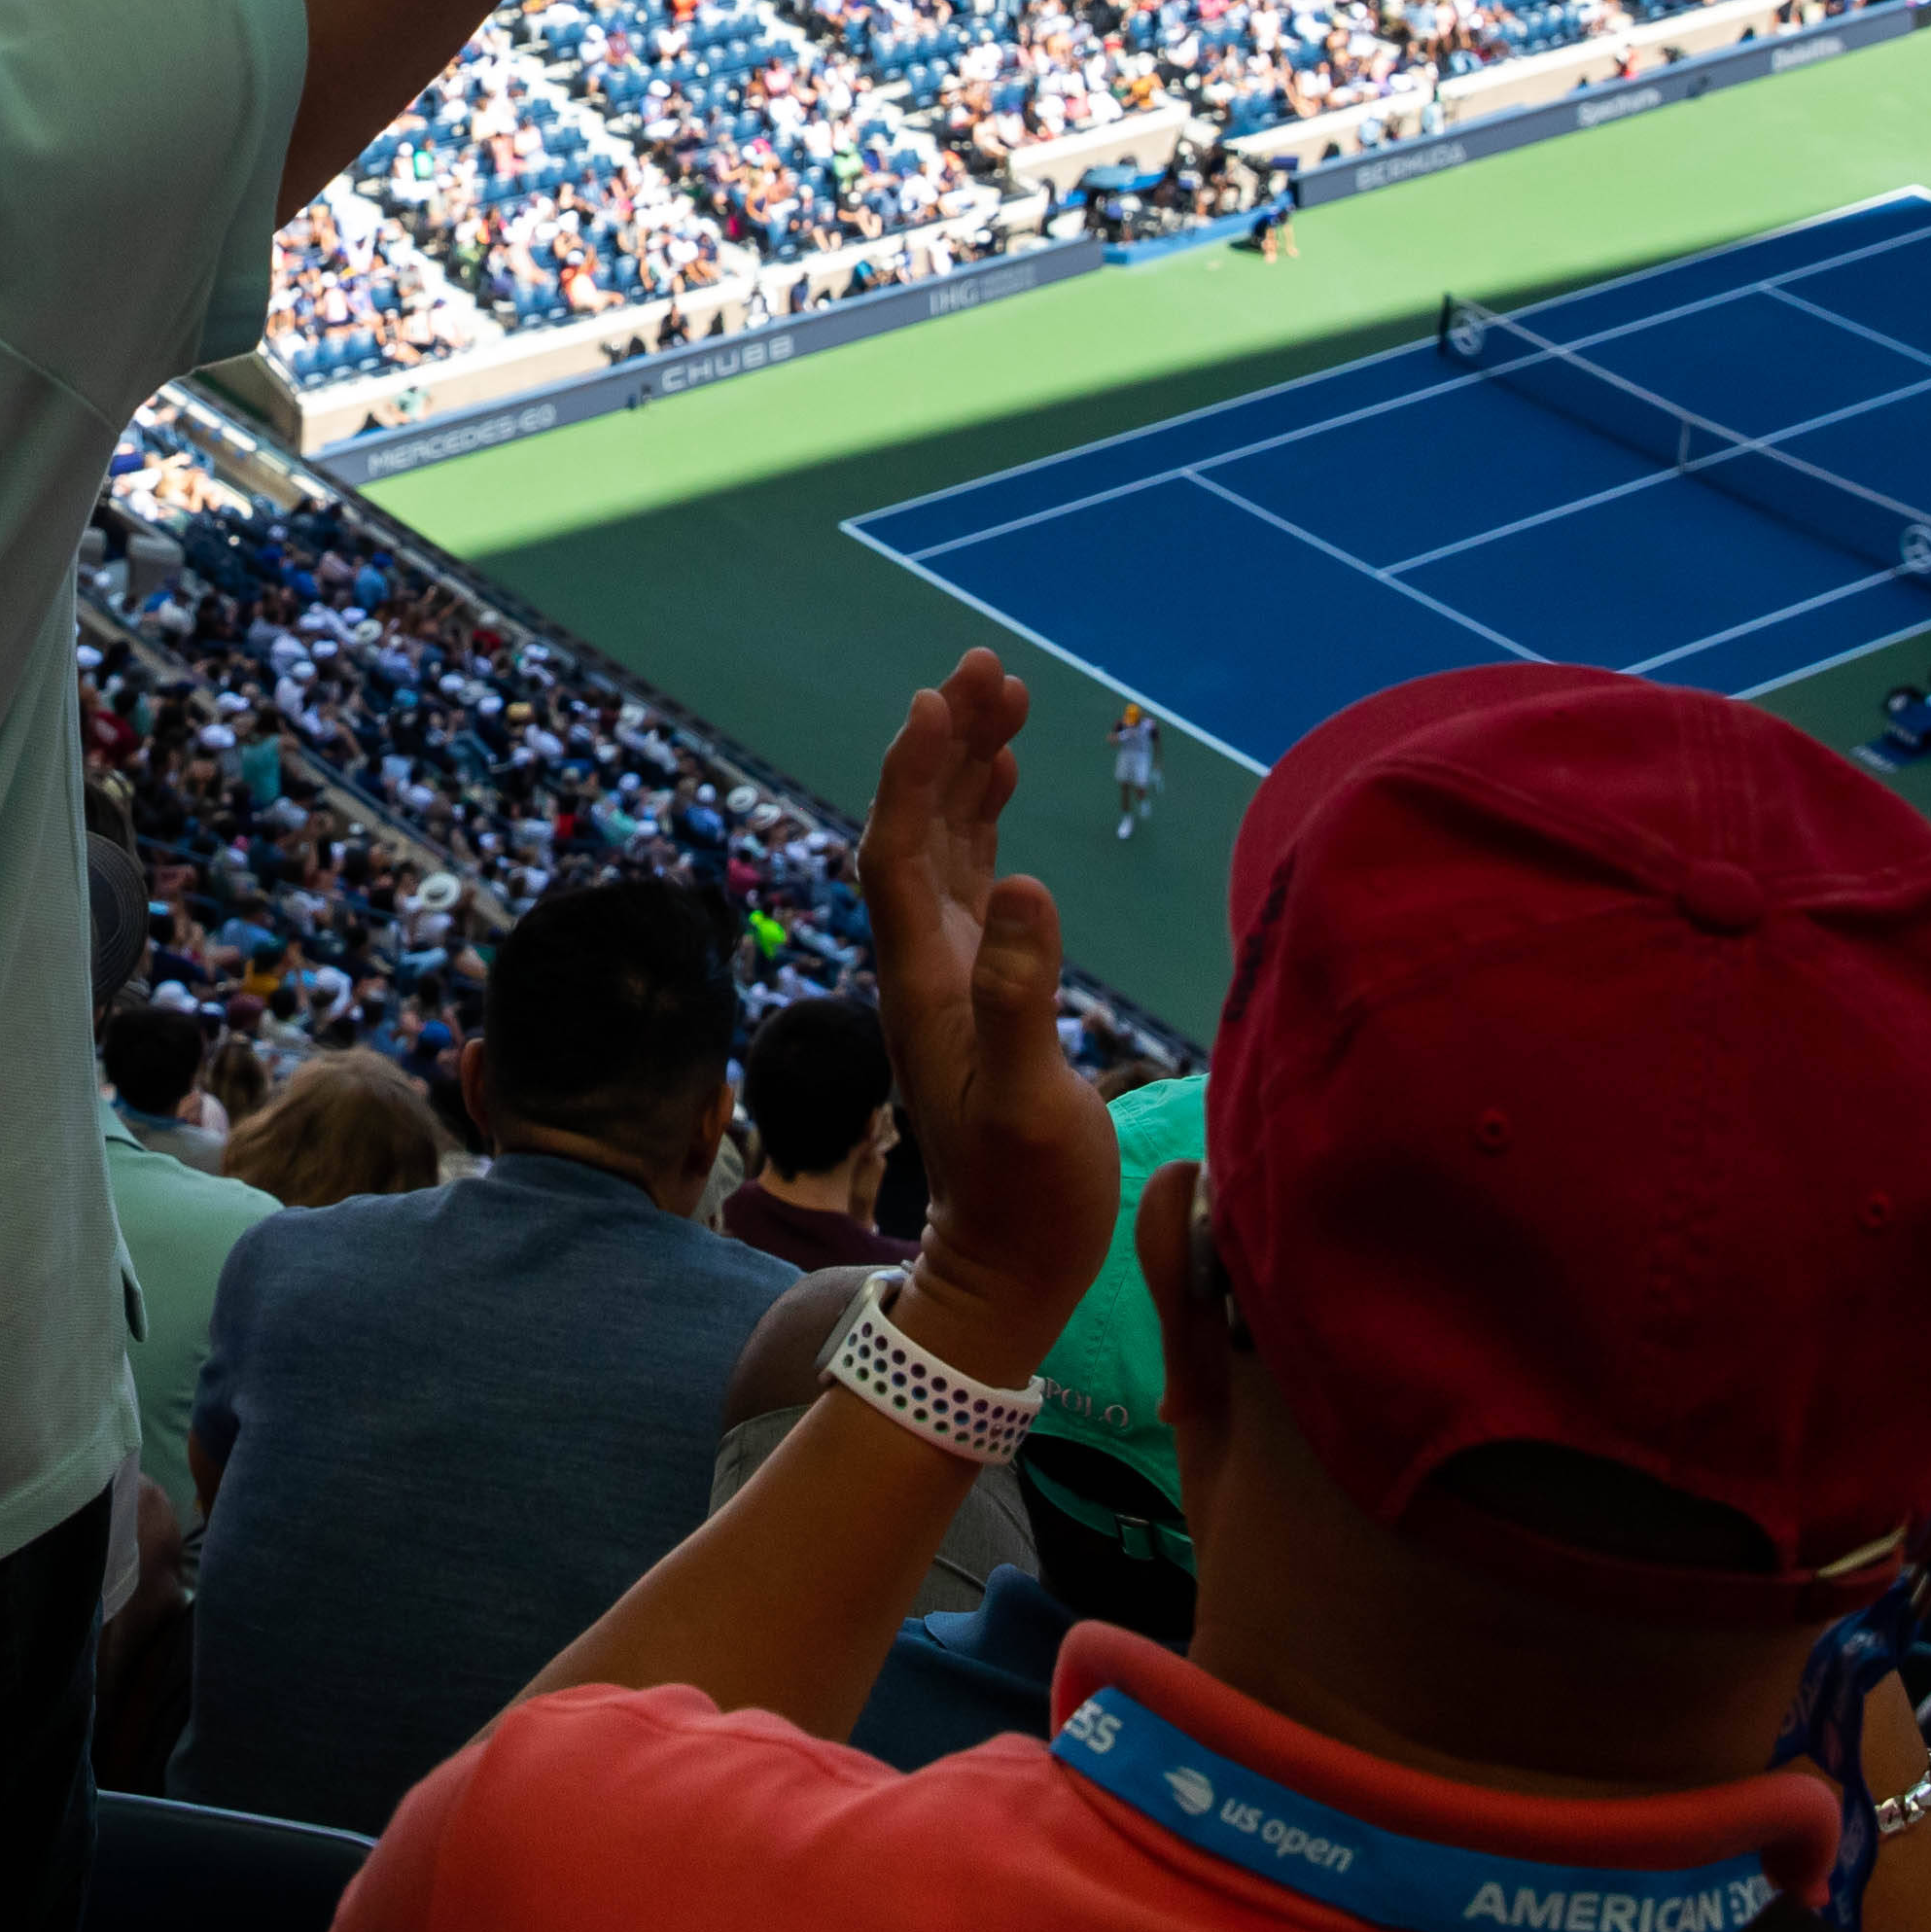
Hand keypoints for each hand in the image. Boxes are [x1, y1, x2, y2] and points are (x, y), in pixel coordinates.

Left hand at [849, 655, 1115, 1389]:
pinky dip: (982, 816)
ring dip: (964, 767)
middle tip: (985, 663)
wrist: (1007, 1268)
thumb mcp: (1032, 1103)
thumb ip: (1024, 998)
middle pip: (917, 827)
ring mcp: (948, 972)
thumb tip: (1029, 888)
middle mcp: (923, 964)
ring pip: (943, 842)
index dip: (911, 775)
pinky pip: (970, 875)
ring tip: (1001, 693)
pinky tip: (1004, 778)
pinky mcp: (979, 987)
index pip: (898, 852)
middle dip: (945, 742)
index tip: (936, 701)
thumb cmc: (1028, 1198)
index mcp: (924, 981)